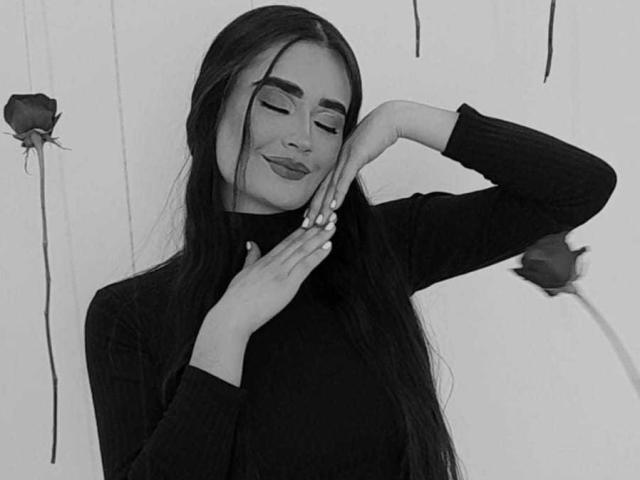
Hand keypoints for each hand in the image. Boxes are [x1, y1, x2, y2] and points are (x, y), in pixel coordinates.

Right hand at [218, 221, 337, 336]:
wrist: (233, 314)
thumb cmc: (236, 299)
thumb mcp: (242, 273)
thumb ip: (251, 258)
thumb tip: (251, 243)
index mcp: (265, 261)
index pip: (286, 242)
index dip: (300, 231)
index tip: (312, 222)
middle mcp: (274, 263)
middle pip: (297, 243)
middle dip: (314, 230)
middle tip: (328, 218)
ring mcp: (281, 272)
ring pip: (303, 250)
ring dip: (319, 238)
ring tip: (331, 227)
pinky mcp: (287, 284)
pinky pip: (305, 265)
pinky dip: (317, 255)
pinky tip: (327, 246)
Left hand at [303, 101, 400, 226]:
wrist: (388, 119)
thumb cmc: (378, 135)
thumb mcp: (363, 151)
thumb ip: (355, 161)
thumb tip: (352, 168)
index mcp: (338, 159)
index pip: (324, 184)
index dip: (315, 201)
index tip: (309, 216)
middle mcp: (338, 159)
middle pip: (323, 188)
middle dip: (314, 208)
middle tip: (306, 225)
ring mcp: (345, 158)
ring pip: (331, 187)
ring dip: (324, 207)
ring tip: (317, 222)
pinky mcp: (355, 158)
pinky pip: (344, 180)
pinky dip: (338, 195)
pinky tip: (333, 208)